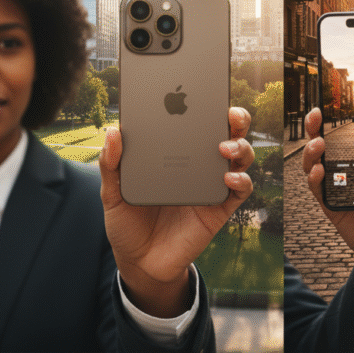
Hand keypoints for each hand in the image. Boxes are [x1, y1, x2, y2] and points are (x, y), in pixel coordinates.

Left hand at [99, 107, 254, 317]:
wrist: (140, 263)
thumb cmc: (128, 224)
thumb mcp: (112, 193)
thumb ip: (112, 164)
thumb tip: (113, 131)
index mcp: (176, 153)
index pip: (196, 122)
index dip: (206, 104)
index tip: (205, 91)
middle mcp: (200, 164)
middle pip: (228, 133)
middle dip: (236, 118)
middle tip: (229, 113)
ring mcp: (213, 184)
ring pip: (241, 156)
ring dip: (240, 147)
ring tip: (224, 148)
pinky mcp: (221, 207)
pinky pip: (241, 189)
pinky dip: (241, 180)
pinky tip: (227, 178)